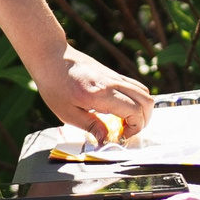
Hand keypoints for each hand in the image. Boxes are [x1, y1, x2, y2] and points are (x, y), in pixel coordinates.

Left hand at [32, 45, 153, 142]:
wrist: (52, 58)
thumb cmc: (55, 85)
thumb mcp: (68, 113)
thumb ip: (91, 126)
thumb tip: (105, 140)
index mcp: (102, 94)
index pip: (135, 111)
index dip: (135, 128)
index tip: (122, 136)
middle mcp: (114, 83)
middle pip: (147, 100)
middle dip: (143, 120)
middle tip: (127, 131)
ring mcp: (115, 76)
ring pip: (144, 92)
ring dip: (141, 109)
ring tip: (124, 122)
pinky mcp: (113, 74)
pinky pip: (134, 86)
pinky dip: (136, 100)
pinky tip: (120, 109)